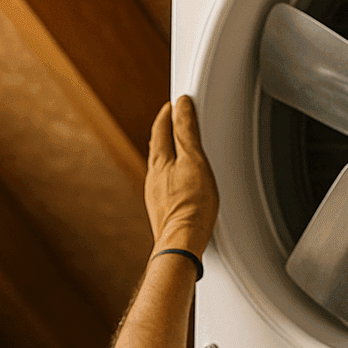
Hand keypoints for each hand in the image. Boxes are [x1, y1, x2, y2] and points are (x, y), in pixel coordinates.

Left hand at [145, 96, 218, 255]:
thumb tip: (181, 106)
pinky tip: (179, 183)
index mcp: (160, 161)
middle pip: (158, 147)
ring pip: (160, 167)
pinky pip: (164, 185)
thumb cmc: (192, 205)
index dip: (167, 114)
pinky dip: (171, 175)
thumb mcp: (194, 161)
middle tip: (173, 121)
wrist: (181, 243)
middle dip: (165, 132)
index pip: (161, 129)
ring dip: (168, 154)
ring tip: (177, 149)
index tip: (173, 105)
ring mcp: (155, 195)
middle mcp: (153, 177)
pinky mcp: (162, 210)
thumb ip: (186, 132)